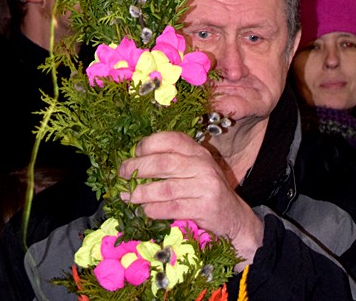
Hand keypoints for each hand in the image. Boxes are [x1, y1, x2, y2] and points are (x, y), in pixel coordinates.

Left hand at [119, 131, 263, 265]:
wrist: (234, 217)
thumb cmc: (205, 191)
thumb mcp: (194, 169)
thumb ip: (172, 162)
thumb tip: (134, 161)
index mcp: (197, 150)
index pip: (170, 139)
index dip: (147, 144)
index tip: (133, 153)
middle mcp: (202, 164)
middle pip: (163, 162)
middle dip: (137, 168)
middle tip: (121, 174)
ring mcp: (205, 185)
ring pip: (165, 188)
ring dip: (141, 193)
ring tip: (127, 196)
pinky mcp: (206, 207)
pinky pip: (173, 207)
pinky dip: (155, 209)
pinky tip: (145, 211)